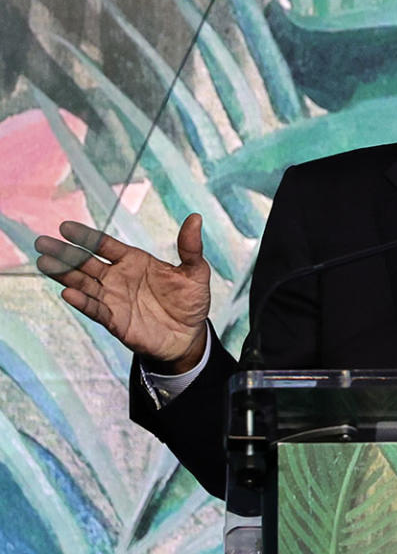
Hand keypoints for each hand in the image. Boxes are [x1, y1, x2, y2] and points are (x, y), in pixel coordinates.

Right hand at [35, 215, 210, 371]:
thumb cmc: (190, 301)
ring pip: (83, 284)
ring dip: (64, 275)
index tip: (65, 227)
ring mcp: (114, 298)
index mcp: (133, 260)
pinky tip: (68, 293)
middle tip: (42, 242)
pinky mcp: (115, 320)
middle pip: (86, 263)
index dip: (86, 237)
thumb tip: (196, 218)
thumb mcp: (196, 273)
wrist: (189, 335)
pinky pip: (95, 309)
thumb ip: (191, 248)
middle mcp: (118, 277)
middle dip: (64, 253)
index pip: (104, 245)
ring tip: (44, 263)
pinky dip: (83, 302)